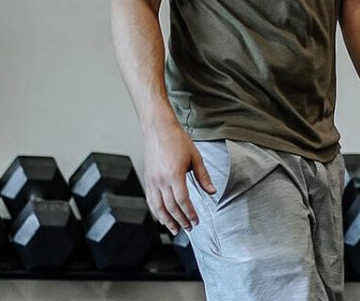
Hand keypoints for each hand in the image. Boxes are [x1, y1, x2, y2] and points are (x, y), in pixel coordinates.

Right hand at [143, 116, 215, 234]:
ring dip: (167, 221)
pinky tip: (161, 218)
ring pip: (158, 208)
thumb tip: (212, 192)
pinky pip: (150, 200)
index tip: (196, 221)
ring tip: (175, 229)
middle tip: (188, 228)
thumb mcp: (195, 157)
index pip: (183, 201)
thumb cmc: (177, 140)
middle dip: (180, 220)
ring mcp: (152, 180)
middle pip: (170, 207)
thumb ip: (203, 176)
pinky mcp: (147, 179)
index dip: (190, 214)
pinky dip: (156, 212)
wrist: (159, 128)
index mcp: (175, 174)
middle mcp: (161, 180)